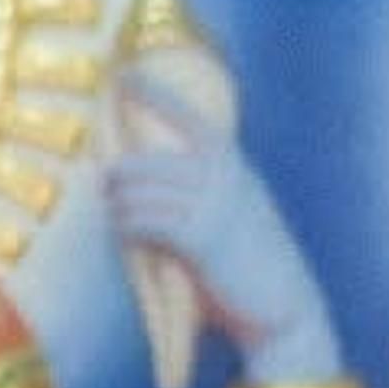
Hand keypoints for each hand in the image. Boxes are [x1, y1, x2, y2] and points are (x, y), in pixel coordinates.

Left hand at [100, 87, 330, 368]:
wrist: (286, 313)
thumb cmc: (251, 272)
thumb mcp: (230, 221)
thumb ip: (198, 201)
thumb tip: (147, 197)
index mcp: (234, 167)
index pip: (189, 117)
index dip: (153, 93)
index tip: (124, 74)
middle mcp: (226, 178)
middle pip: (151, 161)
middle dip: (120, 171)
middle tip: (102, 182)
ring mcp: (215, 206)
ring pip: (144, 191)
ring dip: (119, 205)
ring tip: (112, 214)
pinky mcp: (203, 238)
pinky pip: (149, 221)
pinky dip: (129, 226)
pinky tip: (125, 234)